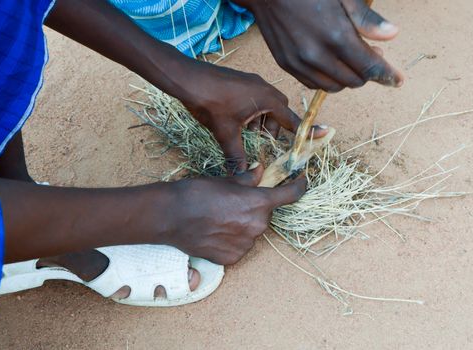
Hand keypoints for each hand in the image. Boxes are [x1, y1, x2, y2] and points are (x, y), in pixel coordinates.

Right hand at [152, 164, 306, 264]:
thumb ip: (248, 179)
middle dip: (254, 208)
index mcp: (258, 203)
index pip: (290, 195)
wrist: (170, 216)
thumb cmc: (197, 193)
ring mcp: (245, 245)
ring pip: (252, 232)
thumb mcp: (225, 181)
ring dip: (243, 226)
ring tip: (219, 219)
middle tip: (233, 203)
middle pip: (265, 215)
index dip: (299, 187)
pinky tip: (215, 233)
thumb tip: (260, 170)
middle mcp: (257, 226)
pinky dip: (232, 241)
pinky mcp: (232, 258)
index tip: (302, 182)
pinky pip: (239, 247)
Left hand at [176, 61, 327, 173]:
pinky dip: (251, 112)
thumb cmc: (210, 103)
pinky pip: (255, 99)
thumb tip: (242, 174)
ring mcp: (252, 83)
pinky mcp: (241, 82)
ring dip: (261, 121)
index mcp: (267, 100)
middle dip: (273, 128)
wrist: (189, 79)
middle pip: (279, 113)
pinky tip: (236, 120)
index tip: (324, 133)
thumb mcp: (226, 133)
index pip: (292, 120)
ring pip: (266, 106)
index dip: (306, 130)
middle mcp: (264, 89)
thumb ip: (236, 155)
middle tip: (260, 139)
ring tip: (244, 131)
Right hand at [232, 0, 403, 91]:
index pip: (369, 68)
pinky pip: (314, 85)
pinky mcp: (288, 66)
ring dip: (347, 78)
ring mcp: (300, 64)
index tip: (398, 81)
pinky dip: (328, 80)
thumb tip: (392, 35)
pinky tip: (330, 63)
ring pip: (334, 87)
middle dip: (367, 73)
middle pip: (353, 81)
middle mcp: (317, 56)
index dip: (387, 75)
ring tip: (350, 59)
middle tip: (371, 55)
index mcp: (335, 36)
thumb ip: (366, 19)